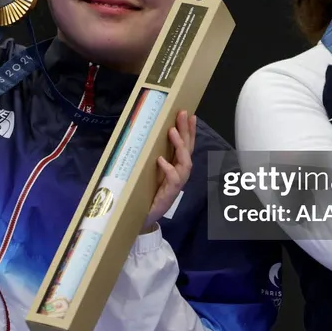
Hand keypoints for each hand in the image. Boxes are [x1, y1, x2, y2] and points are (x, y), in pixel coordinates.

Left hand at [144, 111, 195, 232]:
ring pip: (184, 162)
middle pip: (187, 149)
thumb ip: (151, 157)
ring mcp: (176, 183)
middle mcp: (180, 173)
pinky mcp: (169, 193)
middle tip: (182, 114)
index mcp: (176, 166)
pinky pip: (173, 179)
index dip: (189, 131)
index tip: (190, 114)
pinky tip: (160, 159)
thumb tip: (145, 137)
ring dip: (179, 146)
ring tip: (172, 131)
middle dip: (186, 131)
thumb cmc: (146, 192)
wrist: (141, 216)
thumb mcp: (149, 171)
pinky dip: (168, 168)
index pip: (186, 145)